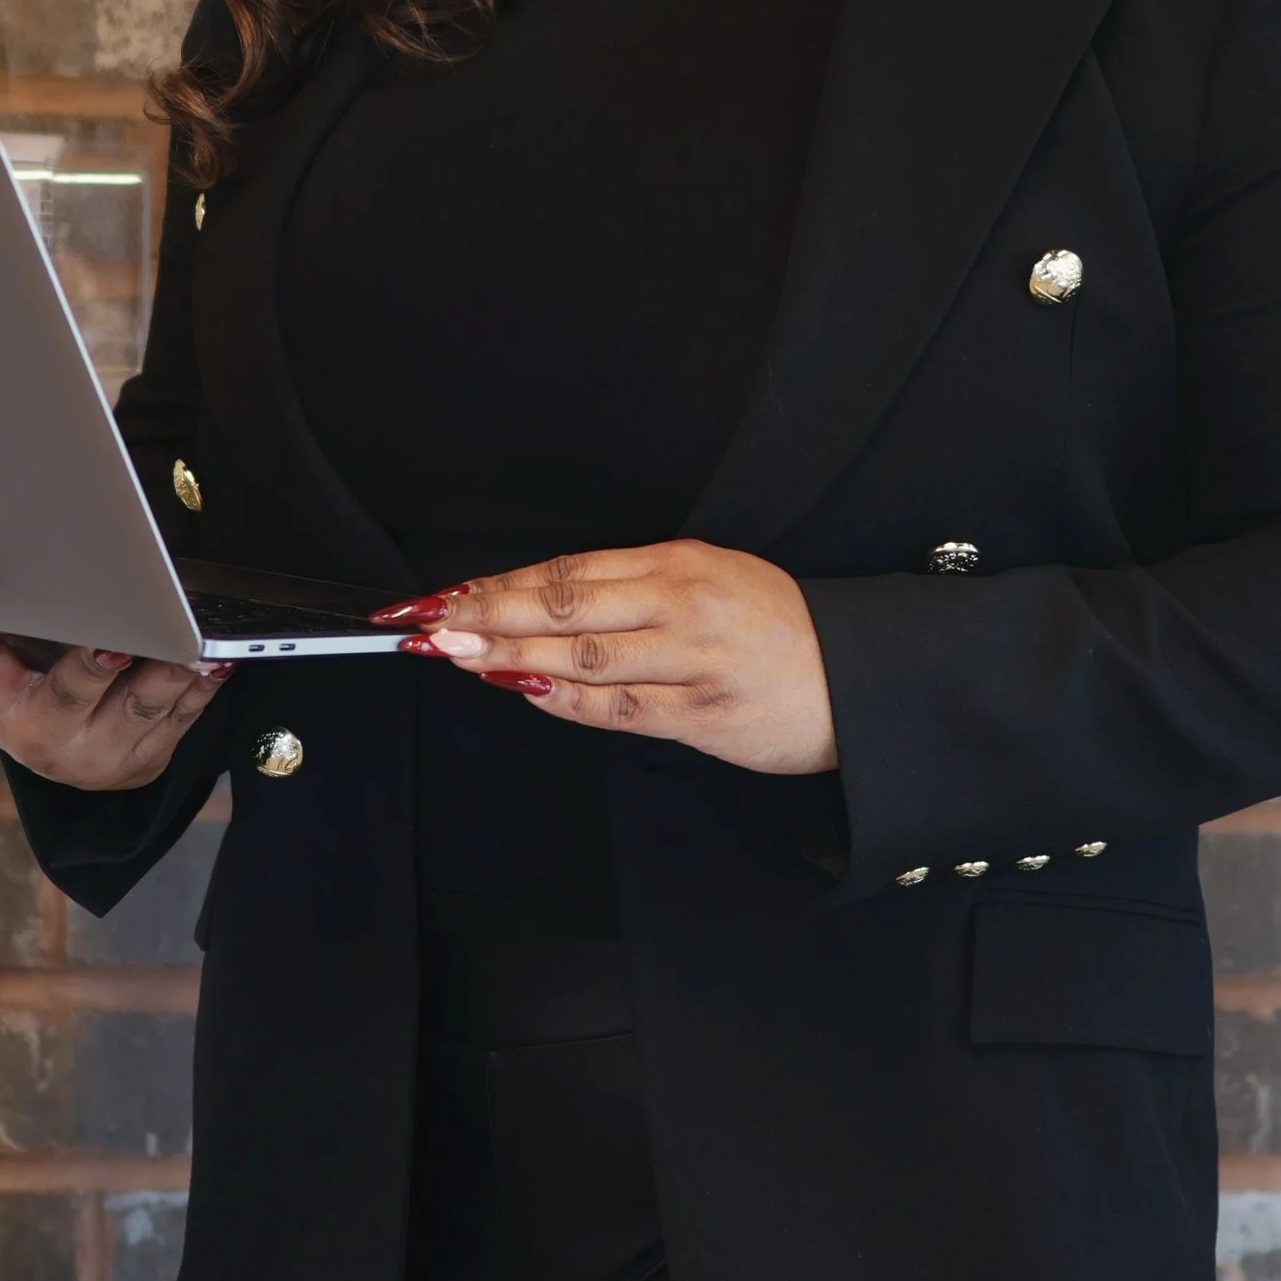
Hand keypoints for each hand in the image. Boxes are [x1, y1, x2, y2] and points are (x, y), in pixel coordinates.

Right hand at [0, 604, 227, 788]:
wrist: (80, 766)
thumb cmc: (27, 696)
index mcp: (8, 708)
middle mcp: (58, 735)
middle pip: (77, 689)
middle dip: (94, 663)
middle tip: (114, 637)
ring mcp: (115, 747)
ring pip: (145, 703)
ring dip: (168, 672)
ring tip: (187, 640)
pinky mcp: (162, 749)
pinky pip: (189, 711)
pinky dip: (204, 683)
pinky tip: (222, 653)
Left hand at [379, 543, 836, 776]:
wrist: (853, 679)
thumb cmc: (776, 628)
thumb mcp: (708, 579)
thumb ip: (630, 590)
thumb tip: (538, 604)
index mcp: (680, 563)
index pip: (570, 570)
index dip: (499, 584)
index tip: (445, 594)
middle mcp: (682, 606)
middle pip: (564, 607)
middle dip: (485, 616)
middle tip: (426, 625)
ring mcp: (690, 663)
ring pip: (581, 659)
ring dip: (509, 659)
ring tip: (455, 657)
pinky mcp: (700, 717)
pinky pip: (615, 709)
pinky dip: (562, 701)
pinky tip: (523, 692)